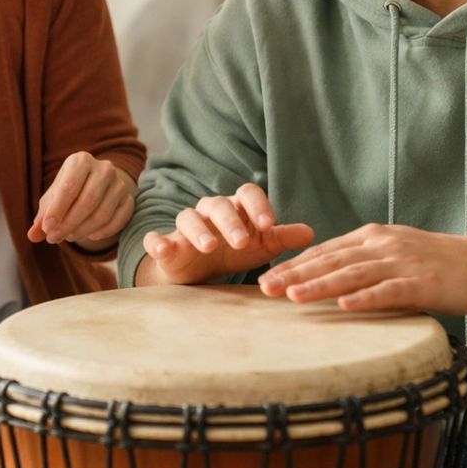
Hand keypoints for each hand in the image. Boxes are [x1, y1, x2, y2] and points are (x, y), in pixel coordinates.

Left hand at [28, 152, 134, 246]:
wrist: (95, 185)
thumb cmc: (68, 192)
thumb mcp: (51, 200)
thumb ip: (42, 217)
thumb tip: (32, 236)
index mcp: (80, 161)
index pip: (69, 187)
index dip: (58, 210)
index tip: (47, 228)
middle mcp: (104, 168)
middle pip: (88, 201)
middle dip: (69, 224)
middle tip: (54, 238)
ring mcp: (119, 184)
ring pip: (102, 214)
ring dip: (83, 230)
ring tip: (69, 236)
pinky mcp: (129, 200)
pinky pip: (117, 222)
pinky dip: (102, 233)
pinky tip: (89, 235)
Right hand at [141, 183, 313, 284]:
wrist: (198, 273)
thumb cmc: (234, 252)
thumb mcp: (261, 247)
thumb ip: (282, 239)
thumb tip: (311, 233)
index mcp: (236, 207)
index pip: (248, 194)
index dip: (258, 206)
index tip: (269, 225)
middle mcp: (210, 211)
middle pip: (218, 205)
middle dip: (230, 223)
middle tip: (242, 243)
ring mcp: (185, 227)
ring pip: (188, 218)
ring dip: (198, 230)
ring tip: (209, 246)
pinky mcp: (165, 245)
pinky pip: (155, 238)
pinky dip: (157, 242)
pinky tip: (163, 249)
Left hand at [257, 224, 466, 314]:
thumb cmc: (431, 264)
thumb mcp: (391, 254)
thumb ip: (360, 262)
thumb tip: (322, 279)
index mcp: (372, 237)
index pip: (325, 250)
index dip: (294, 263)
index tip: (264, 276)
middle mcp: (382, 245)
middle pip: (331, 260)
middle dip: (295, 274)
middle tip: (265, 288)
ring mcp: (402, 263)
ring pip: (353, 274)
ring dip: (320, 285)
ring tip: (292, 296)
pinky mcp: (422, 283)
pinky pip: (389, 291)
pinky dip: (365, 298)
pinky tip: (344, 305)